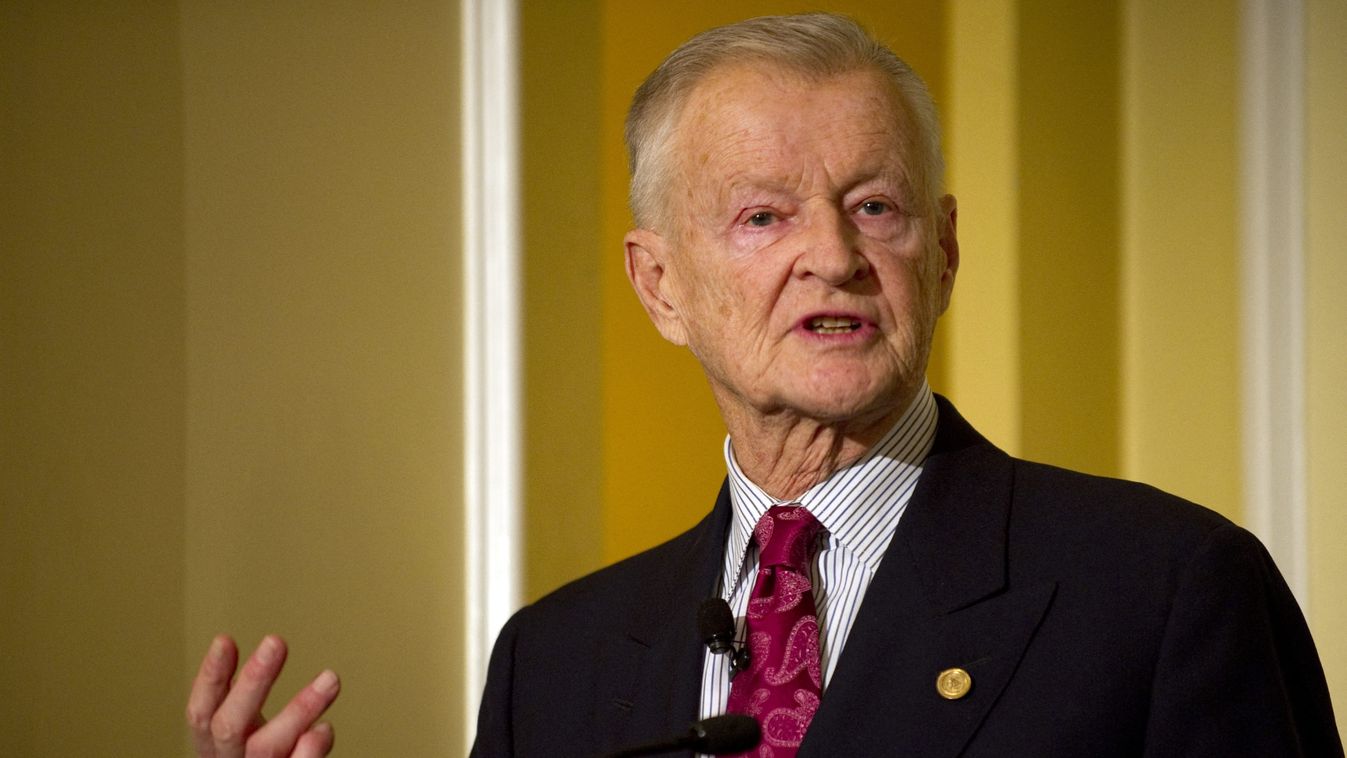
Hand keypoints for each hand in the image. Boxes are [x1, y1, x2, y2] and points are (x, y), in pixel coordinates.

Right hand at [187, 634, 340, 756]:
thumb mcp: (254, 737)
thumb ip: (261, 710)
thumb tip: (271, 659)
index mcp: (216, 751)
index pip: (201, 714)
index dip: (210, 678)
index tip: (225, 640)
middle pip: (230, 727)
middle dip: (253, 682)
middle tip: (276, 641)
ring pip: (266, 749)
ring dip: (298, 709)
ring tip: (330, 678)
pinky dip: (308, 752)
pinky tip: (324, 729)